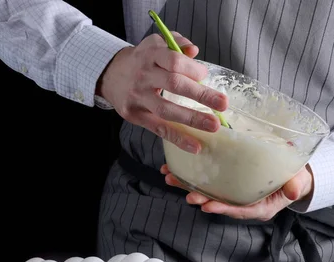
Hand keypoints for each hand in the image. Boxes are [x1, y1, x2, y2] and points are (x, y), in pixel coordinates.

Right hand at [96, 33, 227, 153]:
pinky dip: (178, 139)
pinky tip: (195, 146)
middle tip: (223, 104)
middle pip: (174, 85)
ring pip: (167, 110)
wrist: (110, 74)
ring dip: (192, 119)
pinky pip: (159, 129)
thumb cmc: (142, 60)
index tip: (205, 76)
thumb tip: (194, 51)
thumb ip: (177, 43)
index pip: (174, 61)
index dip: (192, 69)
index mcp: (151, 55)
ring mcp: (138, 97)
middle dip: (201, 95)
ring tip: (214, 125)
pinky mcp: (135, 116)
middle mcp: (143, 75)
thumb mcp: (157, 44)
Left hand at [160, 165, 313, 220]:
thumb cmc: (294, 178)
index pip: (240, 210)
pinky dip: (192, 174)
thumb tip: (293, 190)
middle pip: (220, 203)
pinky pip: (209, 180)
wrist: (292, 173)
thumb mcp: (298, 180)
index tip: (208, 206)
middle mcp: (244, 203)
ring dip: (189, 185)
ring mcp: (235, 193)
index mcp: (260, 207)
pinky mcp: (228, 182)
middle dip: (202, 198)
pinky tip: (177, 168)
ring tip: (172, 178)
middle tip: (187, 195)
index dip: (223, 209)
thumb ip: (295, 186)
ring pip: (210, 192)